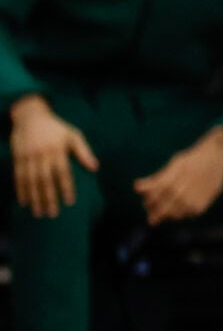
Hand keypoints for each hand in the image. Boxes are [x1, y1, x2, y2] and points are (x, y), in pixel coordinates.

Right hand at [10, 95, 96, 218]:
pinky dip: (20, 189)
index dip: (66, 188)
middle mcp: (42, 154)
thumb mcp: (73, 135)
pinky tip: (23, 201)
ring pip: (30, 180)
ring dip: (34, 198)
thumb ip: (84, 151)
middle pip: (45, 180)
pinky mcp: (17, 157)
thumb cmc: (56, 127)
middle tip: (52, 214)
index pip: (63, 172)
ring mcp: (28, 156)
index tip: (69, 202)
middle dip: (48, 198)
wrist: (30, 116)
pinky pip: (18, 176)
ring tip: (38, 212)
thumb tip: (95, 167)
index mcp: (58, 150)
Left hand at [133, 129, 222, 226]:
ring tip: (166, 212)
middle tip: (152, 217)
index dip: (149, 200)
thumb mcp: (174, 164)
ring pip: (175, 214)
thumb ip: (156, 178)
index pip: (155, 192)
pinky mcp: (203, 204)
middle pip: (164, 206)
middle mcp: (184, 187)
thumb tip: (136, 188)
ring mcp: (194, 196)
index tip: (147, 204)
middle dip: (156, 213)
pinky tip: (180, 210)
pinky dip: (181, 214)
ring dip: (167, 215)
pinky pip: (187, 215)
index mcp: (174, 176)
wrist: (217, 158)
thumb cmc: (192, 160)